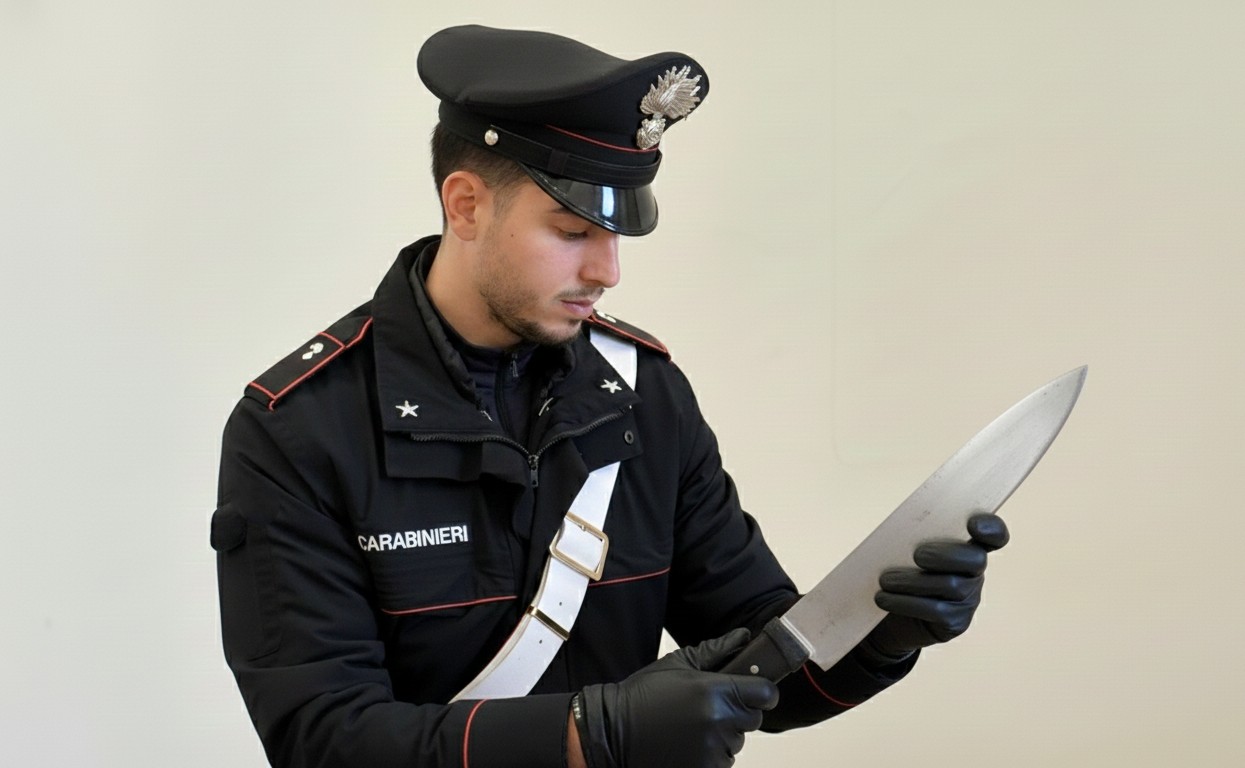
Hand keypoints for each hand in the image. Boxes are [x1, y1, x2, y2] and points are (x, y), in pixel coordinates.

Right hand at [573, 628, 778, 767]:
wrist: (613, 731)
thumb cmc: (642, 696)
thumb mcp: (678, 664)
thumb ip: (716, 650)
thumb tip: (743, 637)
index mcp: (714, 691)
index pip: (766, 693)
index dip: (761, 690)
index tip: (752, 690)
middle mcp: (718, 722)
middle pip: (753, 718)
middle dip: (738, 712)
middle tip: (709, 707)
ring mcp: (712, 750)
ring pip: (737, 741)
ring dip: (723, 734)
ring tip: (692, 725)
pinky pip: (723, 761)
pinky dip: (711, 753)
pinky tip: (688, 742)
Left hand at [863, 513, 1009, 659]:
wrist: (890, 615)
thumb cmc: (900, 571)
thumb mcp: (906, 551)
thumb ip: (912, 538)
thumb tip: (898, 532)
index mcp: (966, 546)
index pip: (993, 535)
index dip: (991, 528)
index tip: (973, 524)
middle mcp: (974, 572)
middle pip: (975, 559)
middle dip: (946, 555)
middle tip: (918, 555)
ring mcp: (968, 599)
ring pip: (951, 586)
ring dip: (913, 581)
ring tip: (885, 580)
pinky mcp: (955, 622)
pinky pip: (935, 611)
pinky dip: (905, 603)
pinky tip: (882, 598)